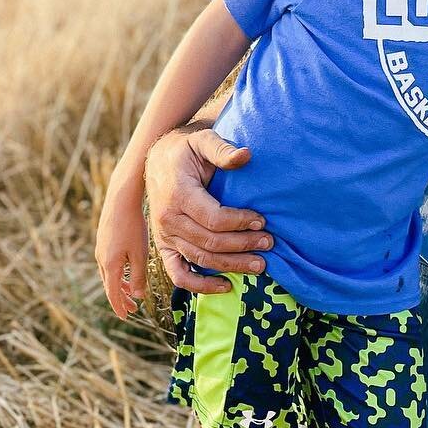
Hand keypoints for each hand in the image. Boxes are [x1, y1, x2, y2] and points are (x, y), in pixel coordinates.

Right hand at [95, 193, 148, 318]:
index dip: (120, 307)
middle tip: (131, 310)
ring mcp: (101, 248)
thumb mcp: (139, 254)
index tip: (126, 317)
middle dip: (120, 298)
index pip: (113, 293)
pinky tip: (127, 269)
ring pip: (109, 274)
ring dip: (120, 285)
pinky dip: (118, 273)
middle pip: (110, 286)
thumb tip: (138, 295)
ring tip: (132, 291)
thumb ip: (139, 276)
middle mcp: (101, 259)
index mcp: (110, 265)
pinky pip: (109, 263)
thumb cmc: (133, 226)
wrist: (121, 199)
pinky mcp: (103, 239)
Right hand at [145, 126, 270, 293]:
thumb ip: (222, 149)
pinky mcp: (164, 246)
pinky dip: (200, 286)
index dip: (240, 222)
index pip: (214, 219)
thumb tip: (246, 155)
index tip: (262, 220)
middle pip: (210, 242)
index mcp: (178, 194)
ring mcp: (164, 236)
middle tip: (269, 243)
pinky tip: (225, 286)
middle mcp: (168, 219)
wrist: (158, 160)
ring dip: (232, 266)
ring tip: (260, 265)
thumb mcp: (202, 140)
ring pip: (201, 260)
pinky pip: (178, 274)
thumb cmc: (186, 150)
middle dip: (243, 245)